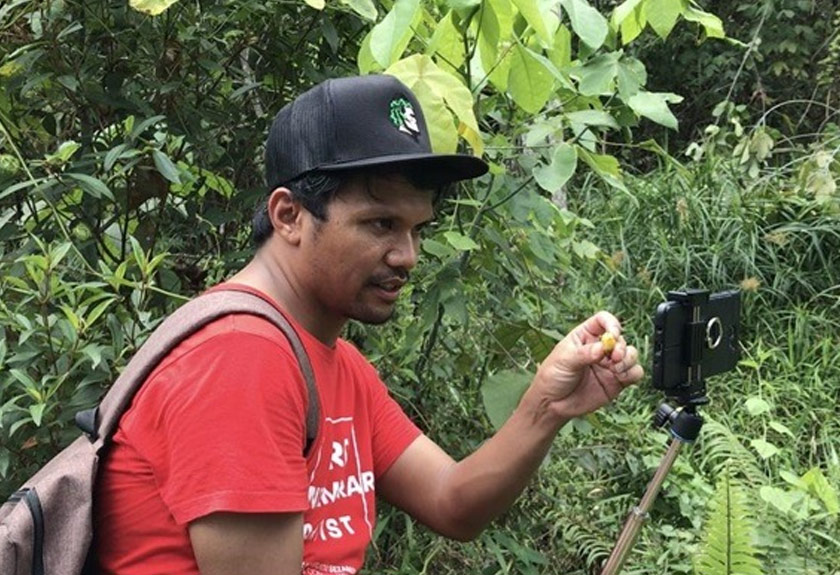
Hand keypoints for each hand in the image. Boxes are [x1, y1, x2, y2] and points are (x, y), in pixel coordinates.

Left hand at [525, 311, 643, 422]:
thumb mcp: (564, 360)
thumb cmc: (552, 377)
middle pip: (620, 339)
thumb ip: (584, 353)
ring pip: (631, 354)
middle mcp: (600, 348)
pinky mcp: (617, 381)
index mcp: (585, 336)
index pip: (603, 320)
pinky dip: (633, 373)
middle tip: (615, 357)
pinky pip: (635, 373)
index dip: (611, 324)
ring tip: (616, 369)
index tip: (613, 335)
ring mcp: (609, 364)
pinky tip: (621, 377)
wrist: (552, 404)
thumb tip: (602, 348)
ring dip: (629, 359)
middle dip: (621, 347)